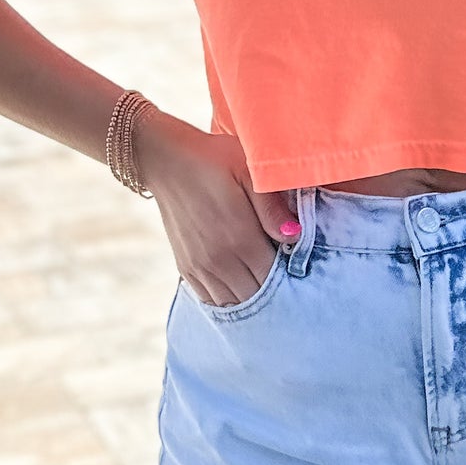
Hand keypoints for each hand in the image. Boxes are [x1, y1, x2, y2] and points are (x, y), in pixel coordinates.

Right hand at [136, 114, 297, 307]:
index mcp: (240, 238)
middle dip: (275, 291)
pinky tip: (240, 287)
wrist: (166, 160)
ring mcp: (200, 268)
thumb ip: (272, 207)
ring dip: (252, 299)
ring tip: (264, 282)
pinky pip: (211, 301)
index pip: (275, 278)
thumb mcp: (249, 171)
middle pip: (256, 296)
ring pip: (234, 304)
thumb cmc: (214, 160)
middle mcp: (219, 260)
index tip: (299, 264)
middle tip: (286, 276)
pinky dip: (229, 301)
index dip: (290, 276)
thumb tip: (294, 236)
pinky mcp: (186, 267)